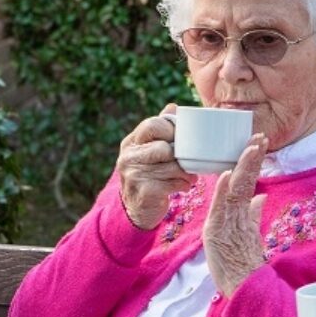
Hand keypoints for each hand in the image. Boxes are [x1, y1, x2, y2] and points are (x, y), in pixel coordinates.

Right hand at [116, 105, 193, 228]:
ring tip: (187, 176)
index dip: (172, 131)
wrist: (135, 209)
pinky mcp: (145, 191)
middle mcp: (128, 157)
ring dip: (185, 172)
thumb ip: (161, 130)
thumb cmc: (148, 175)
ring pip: (172, 166)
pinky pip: (174, 182)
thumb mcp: (149, 150)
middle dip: (180, 155)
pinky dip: (183, 184)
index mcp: (131, 142)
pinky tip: (182, 186)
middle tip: (186, 162)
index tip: (180, 141)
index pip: (153, 125)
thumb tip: (173, 107)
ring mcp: (134, 175)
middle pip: (164, 147)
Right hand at [203, 134, 268, 296]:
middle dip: (249, 158)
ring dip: (241, 167)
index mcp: (234, 211)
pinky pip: (220, 208)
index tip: (260, 142)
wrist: (237, 285)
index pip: (245, 181)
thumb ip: (253, 214)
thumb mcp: (247, 232)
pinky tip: (226, 175)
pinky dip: (223, 190)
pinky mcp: (214, 232)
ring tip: (249, 148)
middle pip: (239, 180)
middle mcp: (225, 213)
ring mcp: (220, 221)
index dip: (252, 162)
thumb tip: (261, 197)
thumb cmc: (240, 260)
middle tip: (259, 136)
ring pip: (232, 189)